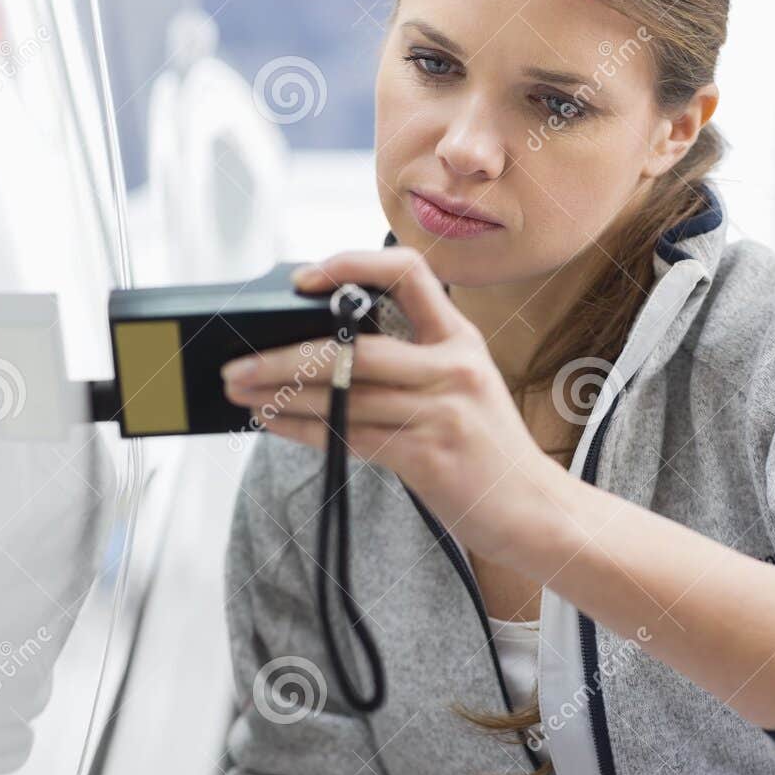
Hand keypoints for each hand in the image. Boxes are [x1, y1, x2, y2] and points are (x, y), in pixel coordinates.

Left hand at [219, 246, 569, 568]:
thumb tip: (324, 353)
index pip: (408, 272)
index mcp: (461, 339)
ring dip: (281, 395)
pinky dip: (303, 430)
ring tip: (241, 393)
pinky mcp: (430, 455)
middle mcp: (453, 367)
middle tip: (237, 362)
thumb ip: (411, 366)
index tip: (304, 280)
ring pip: (343, 395)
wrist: (537, 511)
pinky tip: (274, 424)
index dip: (353, 263)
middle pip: (354, 346)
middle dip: (284, 355)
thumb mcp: (463, 390)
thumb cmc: (486, 453)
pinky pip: (350, 436)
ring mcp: (443, 411)